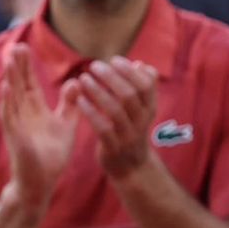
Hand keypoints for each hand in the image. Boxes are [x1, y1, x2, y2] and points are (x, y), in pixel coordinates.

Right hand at [0, 44, 79, 207]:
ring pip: (11, 97)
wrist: (42, 183)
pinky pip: (9, 117)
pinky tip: (5, 88)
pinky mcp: (15, 137)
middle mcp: (23, 115)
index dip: (27, 67)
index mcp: (35, 111)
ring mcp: (17, 125)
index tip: (25, 47)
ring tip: (8, 60)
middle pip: (19, 86)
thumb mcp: (65, 125)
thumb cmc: (51, 156)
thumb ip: (70, 104)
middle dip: (17, 67)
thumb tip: (75, 81)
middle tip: (16, 45)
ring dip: (9, 79)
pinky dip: (7, 102)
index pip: (29, 84)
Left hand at [71, 57, 159, 180]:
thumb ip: (142, 88)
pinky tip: (79, 100)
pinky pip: (102, 128)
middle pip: (129, 95)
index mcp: (149, 109)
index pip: (146, 85)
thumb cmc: (131, 130)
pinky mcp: (113, 147)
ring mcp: (128, 135)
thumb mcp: (141, 110)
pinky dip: (91, 112)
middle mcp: (141, 121)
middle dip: (111, 77)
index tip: (113, 59)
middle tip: (94, 65)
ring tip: (83, 78)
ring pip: (115, 110)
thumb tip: (141, 64)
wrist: (130, 167)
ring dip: (98, 92)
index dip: (130, 71)